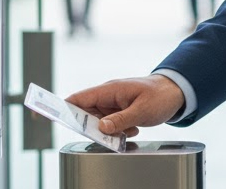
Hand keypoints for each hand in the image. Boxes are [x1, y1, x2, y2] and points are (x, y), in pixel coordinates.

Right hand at [66, 74, 184, 136]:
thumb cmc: (160, 96)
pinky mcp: (120, 112)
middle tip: (108, 134)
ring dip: (110, 131)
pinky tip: (134, 128)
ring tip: (128, 128)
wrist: (177, 93)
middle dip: (92, 128)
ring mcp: (114, 104)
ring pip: (99, 122)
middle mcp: (108, 96)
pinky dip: (120, 131)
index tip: (48, 117)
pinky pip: (111, 125)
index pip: (78, 99)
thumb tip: (101, 127)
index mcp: (109, 90)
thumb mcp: (142, 110)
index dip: (61, 108)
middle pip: (85, 114)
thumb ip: (121, 119)